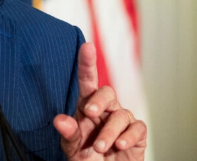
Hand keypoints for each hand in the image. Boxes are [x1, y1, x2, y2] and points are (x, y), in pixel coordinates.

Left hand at [53, 42, 146, 159]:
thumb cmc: (87, 158)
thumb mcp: (73, 148)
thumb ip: (68, 134)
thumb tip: (59, 120)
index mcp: (87, 107)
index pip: (87, 81)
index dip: (87, 63)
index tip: (86, 47)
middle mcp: (106, 110)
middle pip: (107, 92)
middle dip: (99, 100)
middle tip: (90, 112)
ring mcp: (122, 121)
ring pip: (121, 114)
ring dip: (109, 132)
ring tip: (101, 148)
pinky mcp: (137, 134)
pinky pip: (137, 128)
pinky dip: (128, 137)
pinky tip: (120, 145)